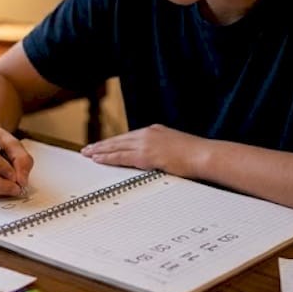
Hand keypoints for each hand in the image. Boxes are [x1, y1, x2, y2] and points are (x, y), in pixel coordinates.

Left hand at [80, 124, 199, 176]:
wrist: (204, 155)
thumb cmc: (196, 155)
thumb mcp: (177, 149)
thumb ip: (164, 151)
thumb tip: (159, 160)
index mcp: (155, 131)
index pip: (129, 137)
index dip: (114, 141)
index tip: (104, 145)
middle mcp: (148, 133)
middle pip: (119, 139)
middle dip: (102, 144)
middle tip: (88, 148)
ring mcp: (146, 143)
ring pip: (116, 146)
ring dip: (100, 150)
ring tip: (87, 154)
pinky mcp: (146, 154)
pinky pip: (121, 156)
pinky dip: (107, 157)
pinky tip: (98, 159)